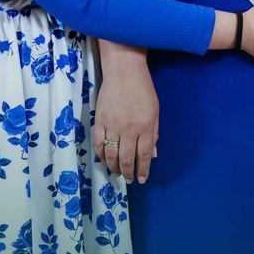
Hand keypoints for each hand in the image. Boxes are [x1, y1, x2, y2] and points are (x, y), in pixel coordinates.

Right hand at [93, 63, 160, 183]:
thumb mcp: (155, 111)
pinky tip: (104, 159)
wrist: (124, 73)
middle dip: (128, 172)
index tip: (141, 179)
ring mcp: (112, 126)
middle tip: (128, 179)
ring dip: (114, 166)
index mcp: (144, 127)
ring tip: (117, 172)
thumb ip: (154, 133)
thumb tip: (152, 154)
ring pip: (111, 154)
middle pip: (126, 158)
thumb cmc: (143, 90)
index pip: (143, 155)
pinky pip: (98, 143)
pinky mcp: (99, 121)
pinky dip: (101, 154)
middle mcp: (128, 130)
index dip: (142, 170)